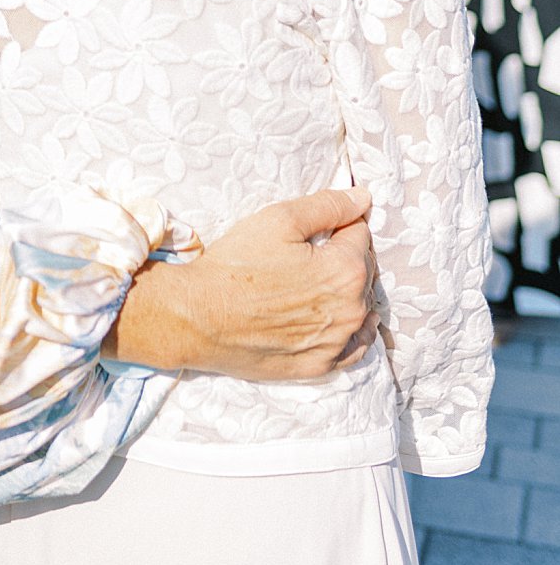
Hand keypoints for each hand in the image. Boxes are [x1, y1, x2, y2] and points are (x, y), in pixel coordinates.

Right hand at [107, 187, 377, 381]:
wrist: (200, 317)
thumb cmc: (236, 265)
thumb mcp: (279, 219)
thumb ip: (327, 206)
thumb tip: (363, 198)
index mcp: (346, 271)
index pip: (360, 235)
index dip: (339, 224)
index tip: (317, 227)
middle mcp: (351, 311)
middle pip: (364, 272)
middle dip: (346, 257)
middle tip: (311, 252)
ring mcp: (337, 344)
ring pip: (360, 309)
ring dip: (348, 293)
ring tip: (317, 284)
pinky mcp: (320, 366)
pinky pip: (352, 348)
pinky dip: (350, 332)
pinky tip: (335, 320)